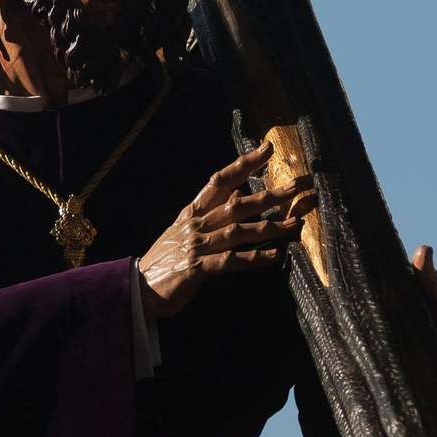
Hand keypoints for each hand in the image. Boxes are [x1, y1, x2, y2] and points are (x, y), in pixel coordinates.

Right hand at [137, 143, 308, 318]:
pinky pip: (232, 261)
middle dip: (270, 194)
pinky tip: (274, 256)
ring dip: (270, 227)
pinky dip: (254, 258)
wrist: (138, 288)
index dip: (244, 163)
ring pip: (239, 231)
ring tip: (294, 223)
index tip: (267, 148)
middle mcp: (196, 225)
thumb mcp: (185, 230)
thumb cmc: (165, 260)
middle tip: (297, 185)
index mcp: (192, 212)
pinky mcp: (198, 269)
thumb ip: (212, 212)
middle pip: (238, 204)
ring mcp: (198, 246)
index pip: (221, 180)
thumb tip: (239, 192)